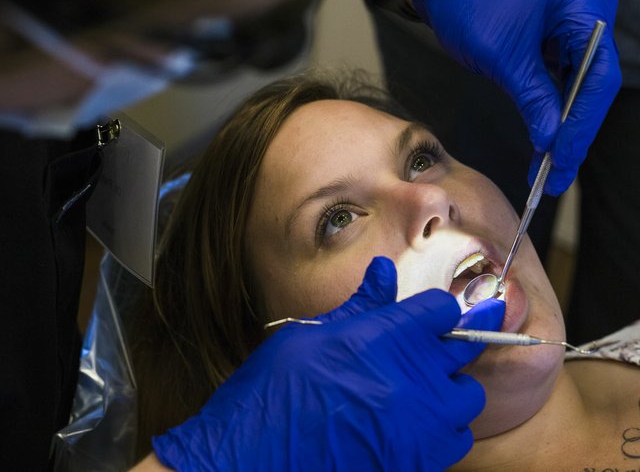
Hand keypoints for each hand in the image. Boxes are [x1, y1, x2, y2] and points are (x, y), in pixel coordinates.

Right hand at [152, 257, 504, 469]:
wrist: (255, 458)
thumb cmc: (274, 392)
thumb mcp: (309, 335)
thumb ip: (359, 306)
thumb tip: (382, 270)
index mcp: (384, 338)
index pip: (441, 309)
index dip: (433, 309)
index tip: (425, 317)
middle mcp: (412, 379)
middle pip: (464, 348)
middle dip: (447, 344)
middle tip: (423, 351)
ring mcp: (420, 424)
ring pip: (468, 396)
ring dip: (449, 389)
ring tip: (417, 392)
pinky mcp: (420, 461)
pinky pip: (458, 439)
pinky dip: (445, 430)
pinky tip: (414, 425)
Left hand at [410, 0, 621, 194]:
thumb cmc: (468, 4)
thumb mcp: (502, 59)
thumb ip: (534, 99)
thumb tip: (551, 141)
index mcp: (585, 3)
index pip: (597, 75)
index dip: (581, 123)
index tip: (563, 159)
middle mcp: (589, 12)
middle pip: (593, 85)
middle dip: (574, 133)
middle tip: (558, 176)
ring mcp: (576, 26)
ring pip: (579, 88)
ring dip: (564, 129)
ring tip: (550, 171)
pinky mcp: (559, 40)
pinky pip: (562, 81)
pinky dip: (552, 112)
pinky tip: (545, 145)